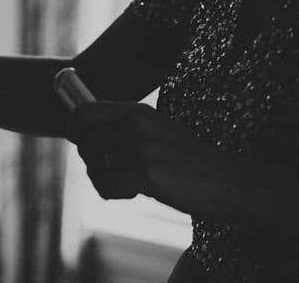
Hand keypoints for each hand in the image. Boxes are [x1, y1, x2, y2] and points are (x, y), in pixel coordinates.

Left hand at [67, 101, 239, 217]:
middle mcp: (137, 124)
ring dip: (104, 179)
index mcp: (137, 110)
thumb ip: (122, 125)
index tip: (80, 141)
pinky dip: (112, 193)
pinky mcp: (146, 175)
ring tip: (128, 181)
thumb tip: (79, 132)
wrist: (229, 181)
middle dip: (91, 160)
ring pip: (93, 167)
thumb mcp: (155, 129)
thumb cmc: (187, 160)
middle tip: (113, 169)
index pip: (84, 112)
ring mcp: (142, 149)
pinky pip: (105, 186)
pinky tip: (134, 192)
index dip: (75, 129)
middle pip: (84, 142)